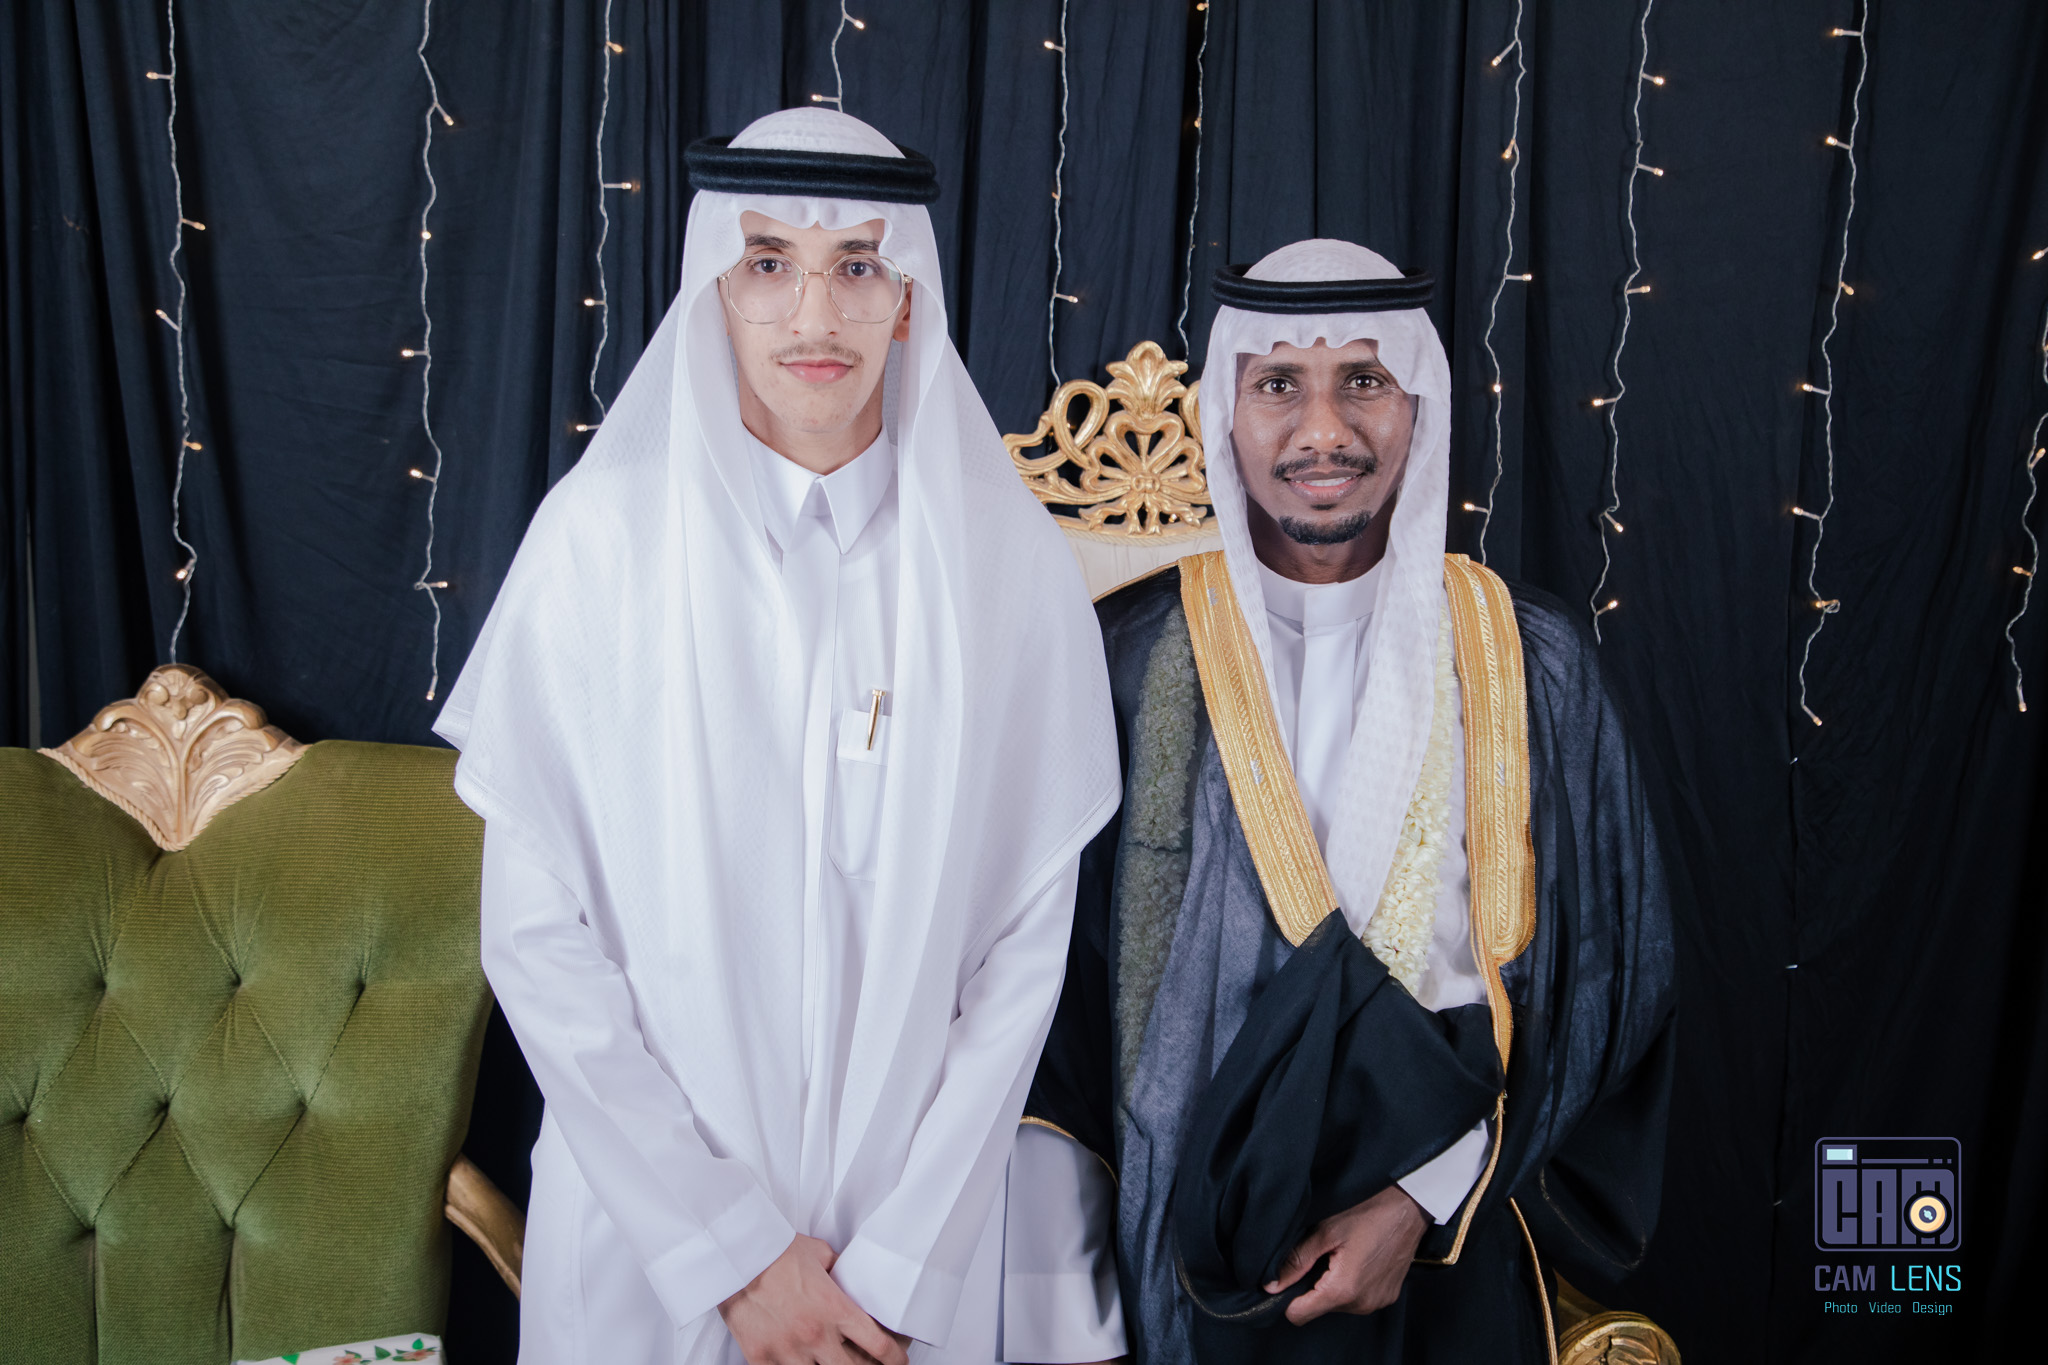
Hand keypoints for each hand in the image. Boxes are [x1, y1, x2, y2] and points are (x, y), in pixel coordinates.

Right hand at [719, 1234, 909, 1364]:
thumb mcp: (820, 1254)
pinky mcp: (761, 1358)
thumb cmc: (775, 1251)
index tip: (899, 1361)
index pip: (879, 1346)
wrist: (735, 1257)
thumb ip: (837, 1270)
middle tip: (869, 1363)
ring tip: (830, 1362)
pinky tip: (801, 1364)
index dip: (896, 1359)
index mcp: (835, 1308)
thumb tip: (849, 1276)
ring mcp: (788, 1351)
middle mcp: (816, 1334)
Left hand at [1263, 1185, 1428, 1325]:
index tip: (1289, 1275)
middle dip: (1313, 1284)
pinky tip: (1357, 1258)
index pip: (1299, 1315)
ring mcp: (1377, 1301)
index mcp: (1343, 1290)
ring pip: (1338, 1303)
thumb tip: (1270, 1285)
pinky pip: (1358, 1298)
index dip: (1287, 1297)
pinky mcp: (1388, 1296)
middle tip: (1321, 1253)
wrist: (1410, 1205)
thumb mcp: (1325, 1231)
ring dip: (1332, 1284)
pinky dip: (1351, 1284)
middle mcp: (1362, 1304)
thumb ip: (1296, 1261)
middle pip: (1319, 1308)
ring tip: (1341, 1253)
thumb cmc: (1368, 1211)